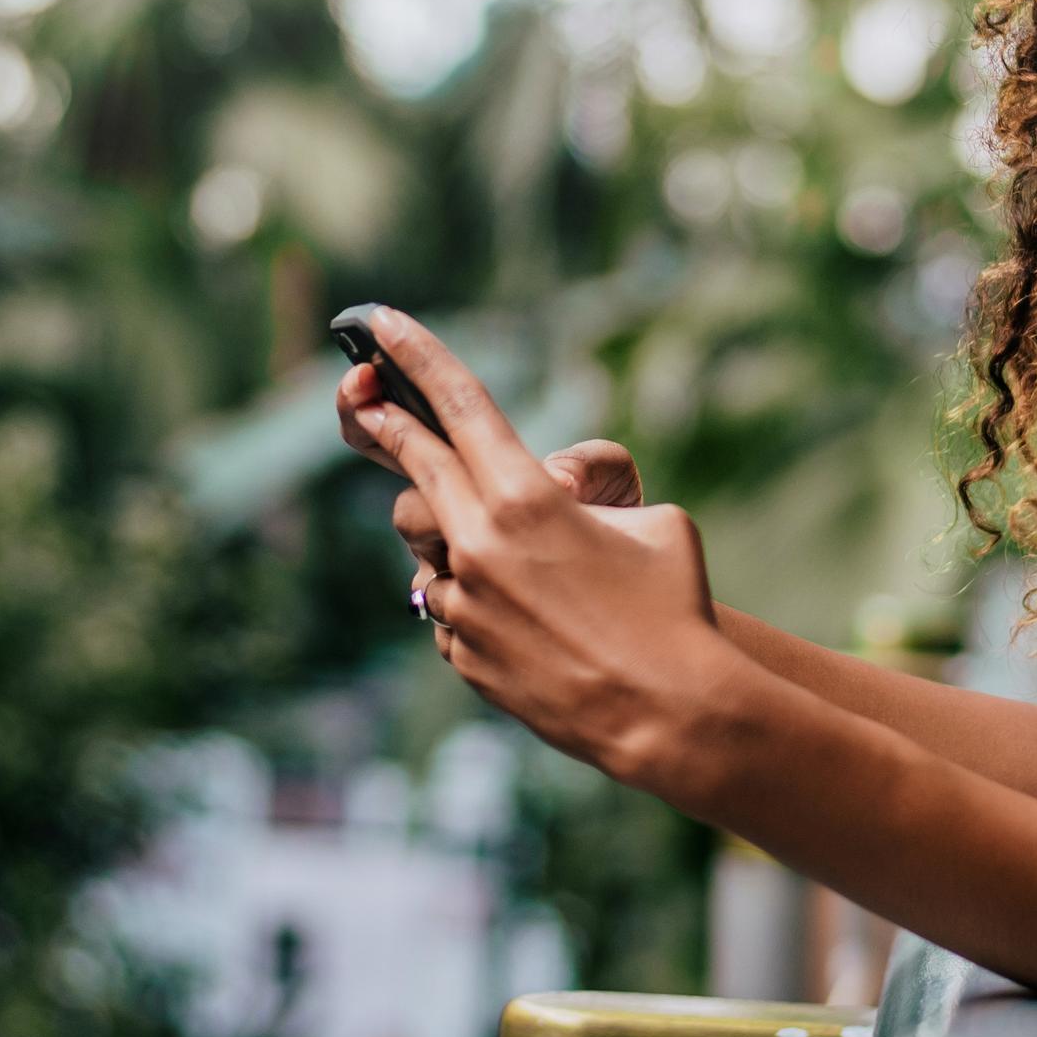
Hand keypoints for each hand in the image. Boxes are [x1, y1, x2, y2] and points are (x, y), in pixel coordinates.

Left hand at [331, 311, 735, 788]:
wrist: (672, 713)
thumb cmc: (675, 604)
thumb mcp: (651, 519)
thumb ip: (586, 494)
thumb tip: (546, 501)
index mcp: (525, 496)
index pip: (456, 403)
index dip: (413, 354)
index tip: (377, 322)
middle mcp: (479, 545)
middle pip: (415, 465)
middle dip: (384, 424)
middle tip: (360, 396)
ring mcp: (464, 605)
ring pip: (431, 549)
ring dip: (460, 542)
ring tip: (529, 570)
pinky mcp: (462, 656)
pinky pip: (451, 611)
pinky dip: (479, 604)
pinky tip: (534, 626)